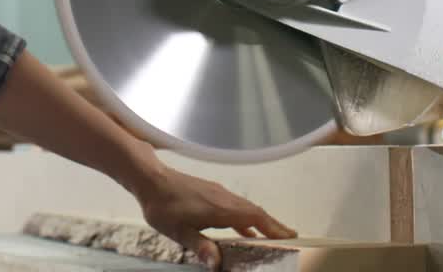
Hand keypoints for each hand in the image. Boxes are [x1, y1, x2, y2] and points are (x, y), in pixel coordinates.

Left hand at [131, 160, 296, 269]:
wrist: (151, 179)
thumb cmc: (163, 206)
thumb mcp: (178, 232)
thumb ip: (200, 247)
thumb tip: (216, 264)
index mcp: (220, 209)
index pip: (254, 217)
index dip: (273, 227)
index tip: (290, 235)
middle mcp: (224, 199)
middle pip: (256, 211)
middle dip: (274, 225)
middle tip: (291, 237)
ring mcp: (219, 194)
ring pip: (247, 207)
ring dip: (262, 220)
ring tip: (273, 234)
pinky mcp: (212, 193)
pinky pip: (236, 206)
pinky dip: (246, 217)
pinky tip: (245, 228)